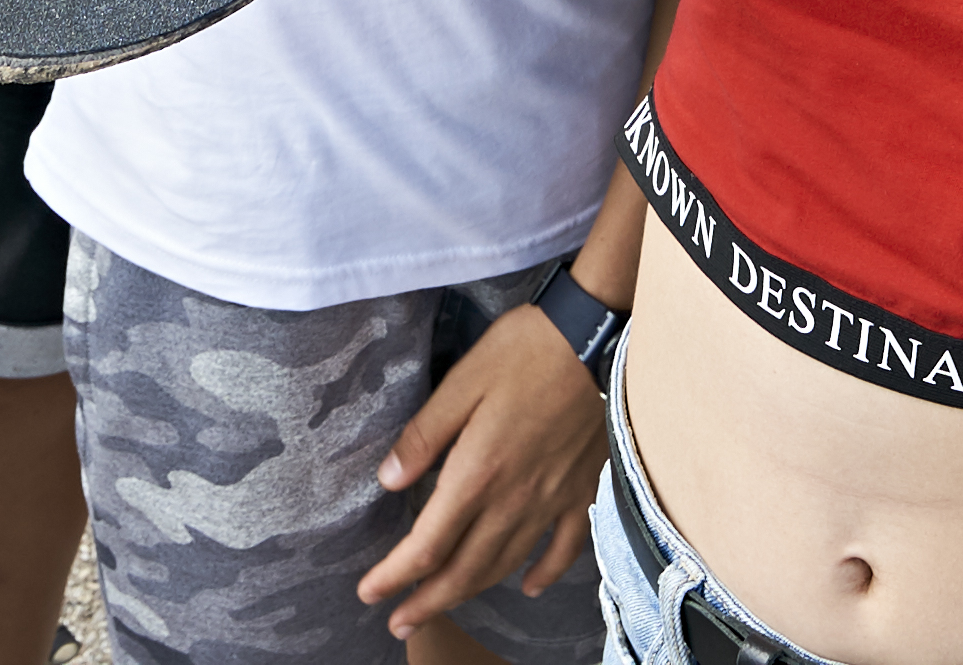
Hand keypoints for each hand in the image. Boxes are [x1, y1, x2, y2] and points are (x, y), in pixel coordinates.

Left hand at [357, 302, 606, 627]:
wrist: (592, 338)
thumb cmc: (523, 351)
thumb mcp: (461, 382)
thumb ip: (424, 436)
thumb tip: (389, 480)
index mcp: (478, 473)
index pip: (428, 545)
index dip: (395, 575)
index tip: (369, 593)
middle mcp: (514, 499)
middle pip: (465, 570)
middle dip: (428, 602)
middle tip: (399, 624)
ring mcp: (552, 500)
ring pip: (506, 564)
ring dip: (471, 594)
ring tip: (444, 609)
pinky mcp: (581, 491)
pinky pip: (564, 549)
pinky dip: (544, 574)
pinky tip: (528, 587)